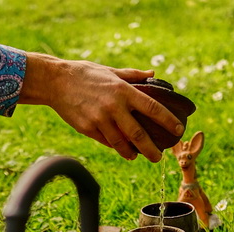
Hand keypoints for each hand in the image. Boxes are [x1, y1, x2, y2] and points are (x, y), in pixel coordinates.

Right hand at [18, 54, 183, 162]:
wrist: (56, 82)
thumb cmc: (85, 74)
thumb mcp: (110, 71)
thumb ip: (133, 75)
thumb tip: (153, 74)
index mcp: (124, 90)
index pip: (153, 108)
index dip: (168, 121)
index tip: (178, 130)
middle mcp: (114, 106)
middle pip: (139, 134)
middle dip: (151, 149)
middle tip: (159, 157)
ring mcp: (100, 120)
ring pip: (121, 144)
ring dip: (132, 152)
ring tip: (138, 156)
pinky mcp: (88, 129)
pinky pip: (106, 142)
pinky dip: (116, 147)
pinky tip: (122, 149)